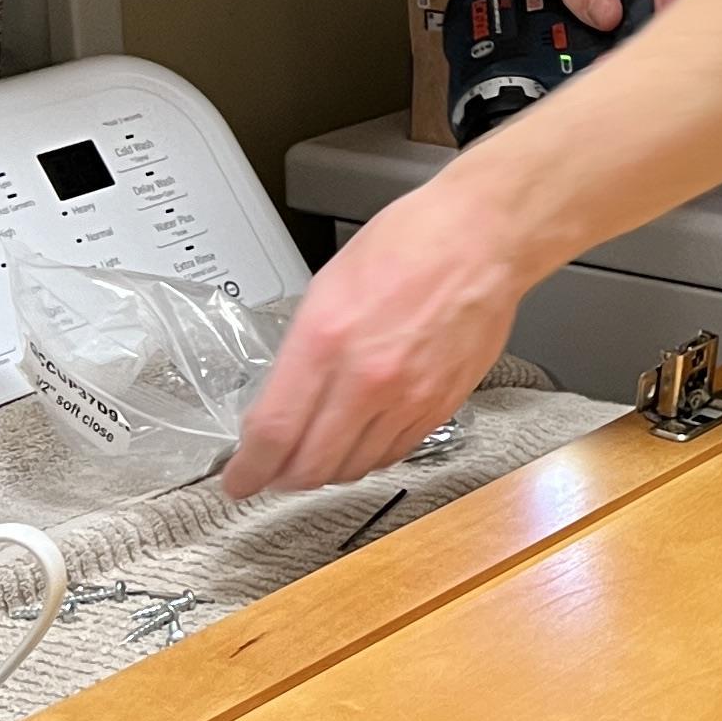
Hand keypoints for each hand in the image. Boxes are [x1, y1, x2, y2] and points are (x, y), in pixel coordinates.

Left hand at [225, 174, 525, 496]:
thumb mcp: (327, 289)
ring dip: (326, 471)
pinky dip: (369, 458)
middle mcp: (366, 379)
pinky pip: (394, 453)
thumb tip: (284, 401)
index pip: (274, 432)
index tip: (240, 479)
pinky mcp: (440, 405)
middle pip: (311, 465)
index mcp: (325, 341)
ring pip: (353, 468)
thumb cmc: (408, 247)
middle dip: (282, 478)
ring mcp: (408, 398)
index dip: (249, 469)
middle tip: (271, 473)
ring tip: (315, 459)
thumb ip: (302, 352)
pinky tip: (359, 443)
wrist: (481, 241)